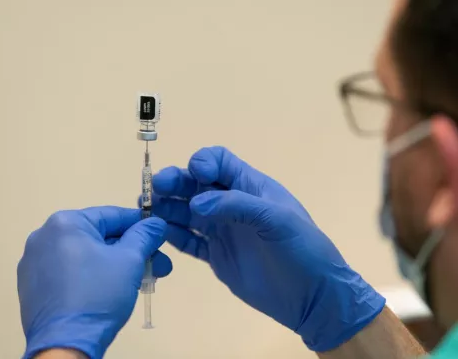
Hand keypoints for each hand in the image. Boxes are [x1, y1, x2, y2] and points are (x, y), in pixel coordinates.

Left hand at [17, 206, 171, 358]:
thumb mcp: (130, 260)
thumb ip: (145, 235)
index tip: (160, 235)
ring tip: (142, 280)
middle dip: (133, 251)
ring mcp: (35, 263)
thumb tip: (156, 223)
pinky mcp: (33, 286)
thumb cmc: (99, 294)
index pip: (113, 215)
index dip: (141, 224)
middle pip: (100, 237)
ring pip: (87, 255)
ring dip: (117, 265)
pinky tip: (113, 290)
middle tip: (158, 266)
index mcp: (65, 223)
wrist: (65, 344)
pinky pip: (71, 271)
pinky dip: (94, 276)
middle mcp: (44, 236)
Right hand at [149, 146, 384, 351]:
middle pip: (195, 185)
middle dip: (175, 182)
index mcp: (250, 186)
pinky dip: (172, 236)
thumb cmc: (302, 250)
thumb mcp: (277, 219)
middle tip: (155, 189)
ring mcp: (221, 230)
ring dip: (167, 208)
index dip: (204, 161)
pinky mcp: (215, 255)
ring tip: (145, 209)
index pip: (219, 160)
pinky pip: (188, 241)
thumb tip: (196, 203)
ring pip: (186, 212)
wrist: (311, 297)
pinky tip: (158, 234)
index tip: (198, 175)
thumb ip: (237, 205)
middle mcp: (231, 204)